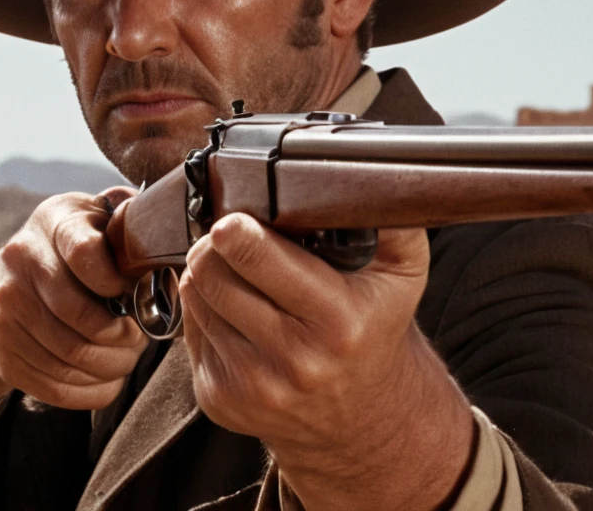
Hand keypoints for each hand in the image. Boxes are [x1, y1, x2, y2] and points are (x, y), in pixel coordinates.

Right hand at [0, 189, 148, 440]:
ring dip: (112, 367)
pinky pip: (55, 386)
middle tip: (140, 340)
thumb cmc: (68, 252)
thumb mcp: (93, 218)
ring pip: (71, 356)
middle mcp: (20, 261)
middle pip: (80, 316)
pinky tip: (108, 380)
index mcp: (53, 220)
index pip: (85, 255)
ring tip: (127, 358)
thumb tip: (169, 229)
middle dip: (123, 337)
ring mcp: (5, 309)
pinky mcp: (1, 351)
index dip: (117, 282)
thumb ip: (127, 220)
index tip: (132, 294)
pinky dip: (91, 391)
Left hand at [178, 214, 473, 510]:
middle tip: (231, 235)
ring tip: (236, 268)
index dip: (235, 228)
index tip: (232, 218)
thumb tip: (362, 174)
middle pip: (213, 272)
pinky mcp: (220, 399)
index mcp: (336, 321)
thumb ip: (390, 220)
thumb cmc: (375, 330)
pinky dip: (205, 308)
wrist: (363, 418)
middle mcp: (292, 359)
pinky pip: (190, 329)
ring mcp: (251, 384)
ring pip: (195, 296)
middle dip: (214, 244)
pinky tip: (236, 306)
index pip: (257, 258)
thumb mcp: (402, 275)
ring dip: (207, 273)